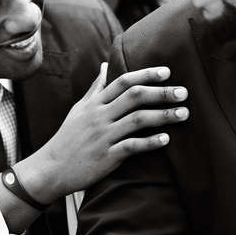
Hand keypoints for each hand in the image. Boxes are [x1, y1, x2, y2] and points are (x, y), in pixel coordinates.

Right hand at [16, 63, 188, 202]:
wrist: (51, 168)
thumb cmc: (68, 137)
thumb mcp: (79, 109)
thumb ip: (95, 88)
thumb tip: (105, 65)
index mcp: (95, 103)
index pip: (123, 81)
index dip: (146, 74)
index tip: (167, 71)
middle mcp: (99, 116)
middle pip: (134, 97)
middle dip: (161, 92)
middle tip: (184, 92)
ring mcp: (103, 136)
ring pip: (137, 120)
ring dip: (163, 115)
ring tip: (183, 113)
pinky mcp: (106, 157)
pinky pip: (131, 147)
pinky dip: (149, 142)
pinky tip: (166, 140)